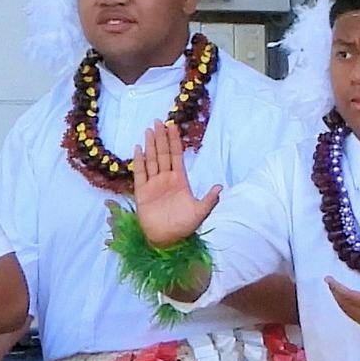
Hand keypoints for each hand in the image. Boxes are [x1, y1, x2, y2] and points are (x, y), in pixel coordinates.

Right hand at [132, 121, 220, 247]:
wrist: (167, 239)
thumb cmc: (184, 226)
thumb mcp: (200, 212)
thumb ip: (210, 200)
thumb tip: (221, 186)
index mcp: (180, 180)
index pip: (176, 156)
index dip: (174, 141)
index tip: (172, 126)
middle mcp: (166, 179)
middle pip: (163, 153)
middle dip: (161, 137)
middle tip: (158, 121)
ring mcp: (153, 184)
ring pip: (152, 160)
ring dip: (150, 145)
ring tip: (148, 130)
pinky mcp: (142, 192)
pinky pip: (140, 174)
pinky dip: (139, 161)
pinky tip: (138, 148)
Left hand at [325, 255, 359, 342]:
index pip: (348, 295)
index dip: (336, 287)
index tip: (328, 279)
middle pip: (346, 305)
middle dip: (336, 294)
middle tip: (331, 285)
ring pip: (350, 314)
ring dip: (342, 304)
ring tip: (338, 295)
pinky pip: (357, 320)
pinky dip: (350, 312)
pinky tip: (353, 309)